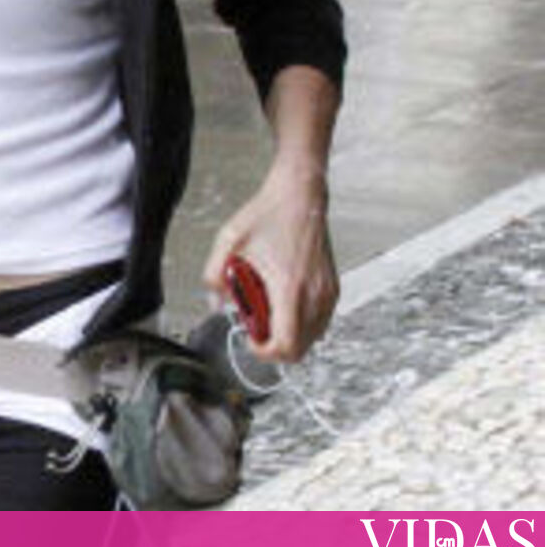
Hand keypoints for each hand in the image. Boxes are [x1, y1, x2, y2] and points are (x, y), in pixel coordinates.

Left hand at [202, 161, 338, 362]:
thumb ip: (214, 276)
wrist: (299, 194)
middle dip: (274, 345)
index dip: (265, 352)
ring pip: (313, 337)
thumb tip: (215, 303)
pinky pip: (320, 321)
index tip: (251, 339)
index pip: (286, 344)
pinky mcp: (333, 287)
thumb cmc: (268, 214)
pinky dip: (301, 323)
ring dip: (289, 334)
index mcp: (289, 287)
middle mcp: (314, 294)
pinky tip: (282, 302)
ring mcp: (327, 292)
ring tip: (268, 309)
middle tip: (256, 322)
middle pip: (301, 349)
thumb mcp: (228, 242)